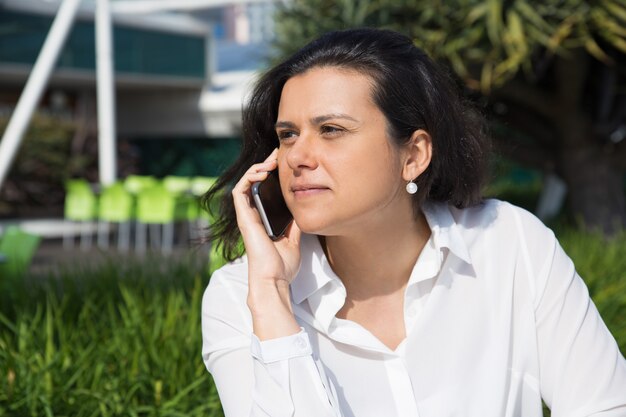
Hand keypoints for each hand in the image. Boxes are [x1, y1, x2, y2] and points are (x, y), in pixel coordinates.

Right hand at [231, 149, 301, 338]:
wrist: (275, 279)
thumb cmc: (283, 264)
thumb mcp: (295, 238)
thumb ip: (295, 223)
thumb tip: (303, 209)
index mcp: (264, 218)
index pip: (264, 190)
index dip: (271, 174)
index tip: (283, 162)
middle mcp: (253, 215)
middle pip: (254, 183)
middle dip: (264, 165)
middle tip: (277, 154)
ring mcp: (247, 216)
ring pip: (245, 183)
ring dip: (256, 168)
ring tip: (270, 160)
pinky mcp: (244, 218)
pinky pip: (240, 192)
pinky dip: (248, 178)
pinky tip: (261, 172)